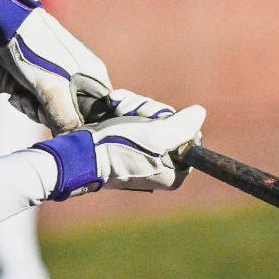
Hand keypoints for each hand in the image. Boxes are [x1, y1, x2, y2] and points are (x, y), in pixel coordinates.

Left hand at [0, 0, 111, 133]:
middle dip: (41, 112)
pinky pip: (36, 89)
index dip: (69, 123)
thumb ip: (65, 119)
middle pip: (66, 111)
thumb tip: (74, 142)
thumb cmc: (31, 53)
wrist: (4, 18)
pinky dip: (22, 91)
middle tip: (25, 102)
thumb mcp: (51, 91)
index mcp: (94, 78)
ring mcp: (63, 68)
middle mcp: (83, 73)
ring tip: (14, 93)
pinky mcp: (44, 64)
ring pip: (48, 101)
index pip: (91, 116)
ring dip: (28, 103)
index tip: (47, 116)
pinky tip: (10, 87)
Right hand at [32, 90, 205, 199]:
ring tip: (116, 108)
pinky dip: (125, 107)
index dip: (172, 120)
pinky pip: (136, 117)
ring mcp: (144, 154)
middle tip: (131, 114)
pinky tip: (112, 105)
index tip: (153, 120)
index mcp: (175, 172)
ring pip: (152, 116)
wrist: (78, 152)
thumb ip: (184, 125)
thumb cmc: (116, 146)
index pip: (188, 134)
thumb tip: (199, 113)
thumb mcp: (156, 135)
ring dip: (134, 106)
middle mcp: (162, 166)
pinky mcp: (128, 142)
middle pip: (170, 123)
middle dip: (148, 110)